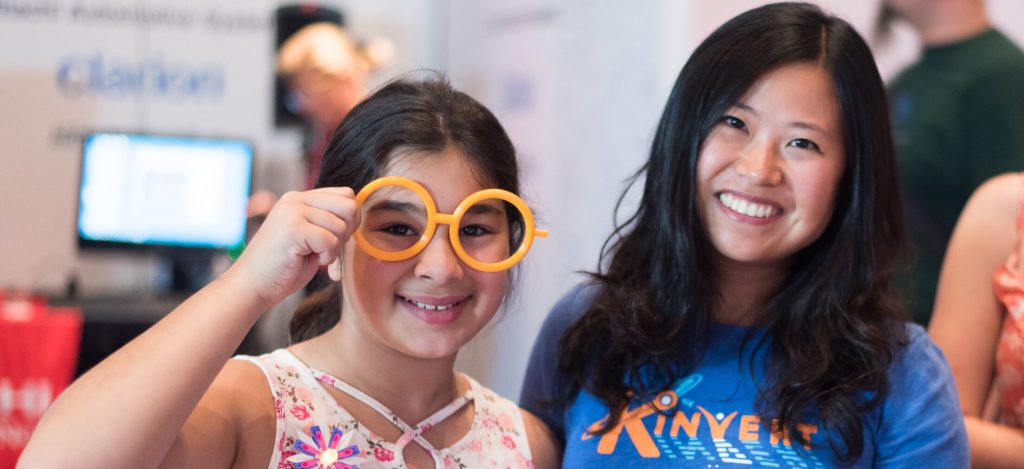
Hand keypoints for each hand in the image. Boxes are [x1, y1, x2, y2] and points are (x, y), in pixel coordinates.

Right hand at [222, 187, 358, 307]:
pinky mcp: (293, 228)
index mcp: (300, 198)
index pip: (346, 195)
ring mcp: (292, 211)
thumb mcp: (309, 236)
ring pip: (341, 226)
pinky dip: (326, 257)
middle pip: (349, 205)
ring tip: (312, 255)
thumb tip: (357, 212)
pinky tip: (308, 260)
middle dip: (346, 232)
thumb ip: (327, 220)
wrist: (252, 286)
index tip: (335, 238)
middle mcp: (296, 199)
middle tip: (327, 248)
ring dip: (333, 249)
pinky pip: (330, 241)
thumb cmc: (284, 267)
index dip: (349, 220)